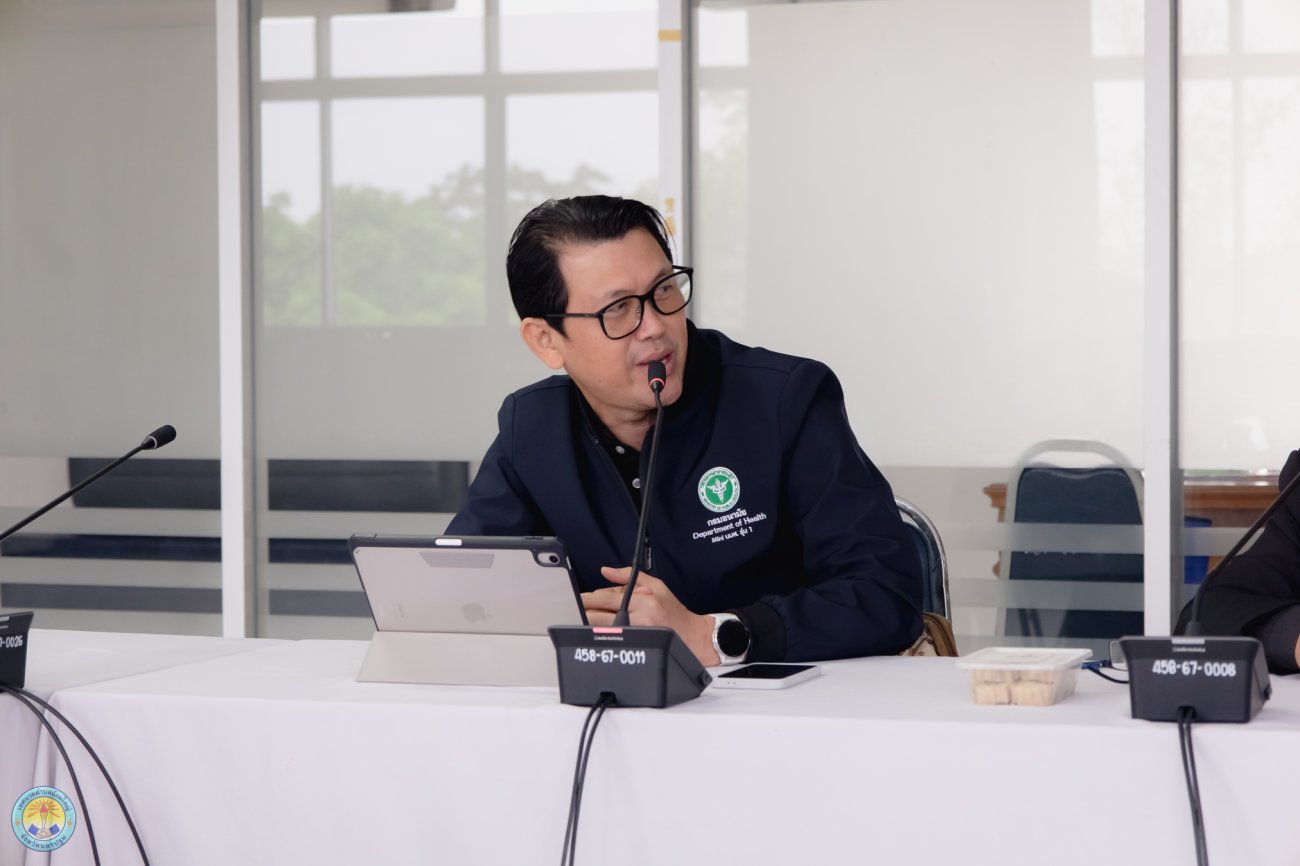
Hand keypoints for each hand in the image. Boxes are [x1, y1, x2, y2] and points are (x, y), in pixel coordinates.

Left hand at [582, 566, 719, 666]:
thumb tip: (606, 571)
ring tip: (585, 620)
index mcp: (642, 599)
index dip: (589, 599)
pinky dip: (604, 635)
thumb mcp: (656, 585)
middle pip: (601, 615)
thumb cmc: (673, 611)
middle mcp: (639, 616)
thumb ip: (629, 576)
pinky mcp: (638, 645)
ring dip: (591, 624)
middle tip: (575, 610)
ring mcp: (637, 633)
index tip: (579, 598)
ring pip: (604, 629)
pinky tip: (599, 632)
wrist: (692, 635)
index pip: (607, 598)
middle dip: (585, 612)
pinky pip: (615, 639)